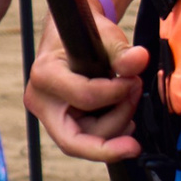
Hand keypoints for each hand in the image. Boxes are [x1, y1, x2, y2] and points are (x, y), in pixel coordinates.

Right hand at [25, 6, 146, 162]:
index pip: (85, 97)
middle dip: (108, 146)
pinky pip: (90, 141)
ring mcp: (50, 115)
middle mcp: (40, 101)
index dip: (117, 94)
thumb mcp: (105, 36)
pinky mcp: (63, 124)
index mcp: (44, 76)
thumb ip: (122, 52)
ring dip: (117, 126)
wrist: (71, 36)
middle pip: (73, 141)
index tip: (134, 80)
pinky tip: (123, 115)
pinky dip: (112, 133)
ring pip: (87, 141)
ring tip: (130, 99)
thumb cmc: (85, 34)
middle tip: (135, 145)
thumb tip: (140, 58)